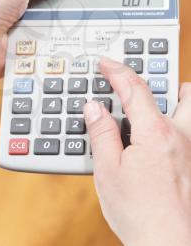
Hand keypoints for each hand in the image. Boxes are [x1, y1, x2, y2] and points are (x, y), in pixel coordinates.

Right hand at [84, 57, 190, 245]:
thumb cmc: (139, 213)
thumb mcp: (108, 171)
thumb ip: (102, 133)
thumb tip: (94, 108)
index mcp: (156, 134)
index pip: (135, 89)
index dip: (117, 71)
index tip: (106, 63)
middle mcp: (182, 137)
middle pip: (185, 94)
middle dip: (165, 82)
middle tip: (141, 87)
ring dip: (177, 102)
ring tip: (152, 110)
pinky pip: (188, 134)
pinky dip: (175, 125)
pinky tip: (155, 143)